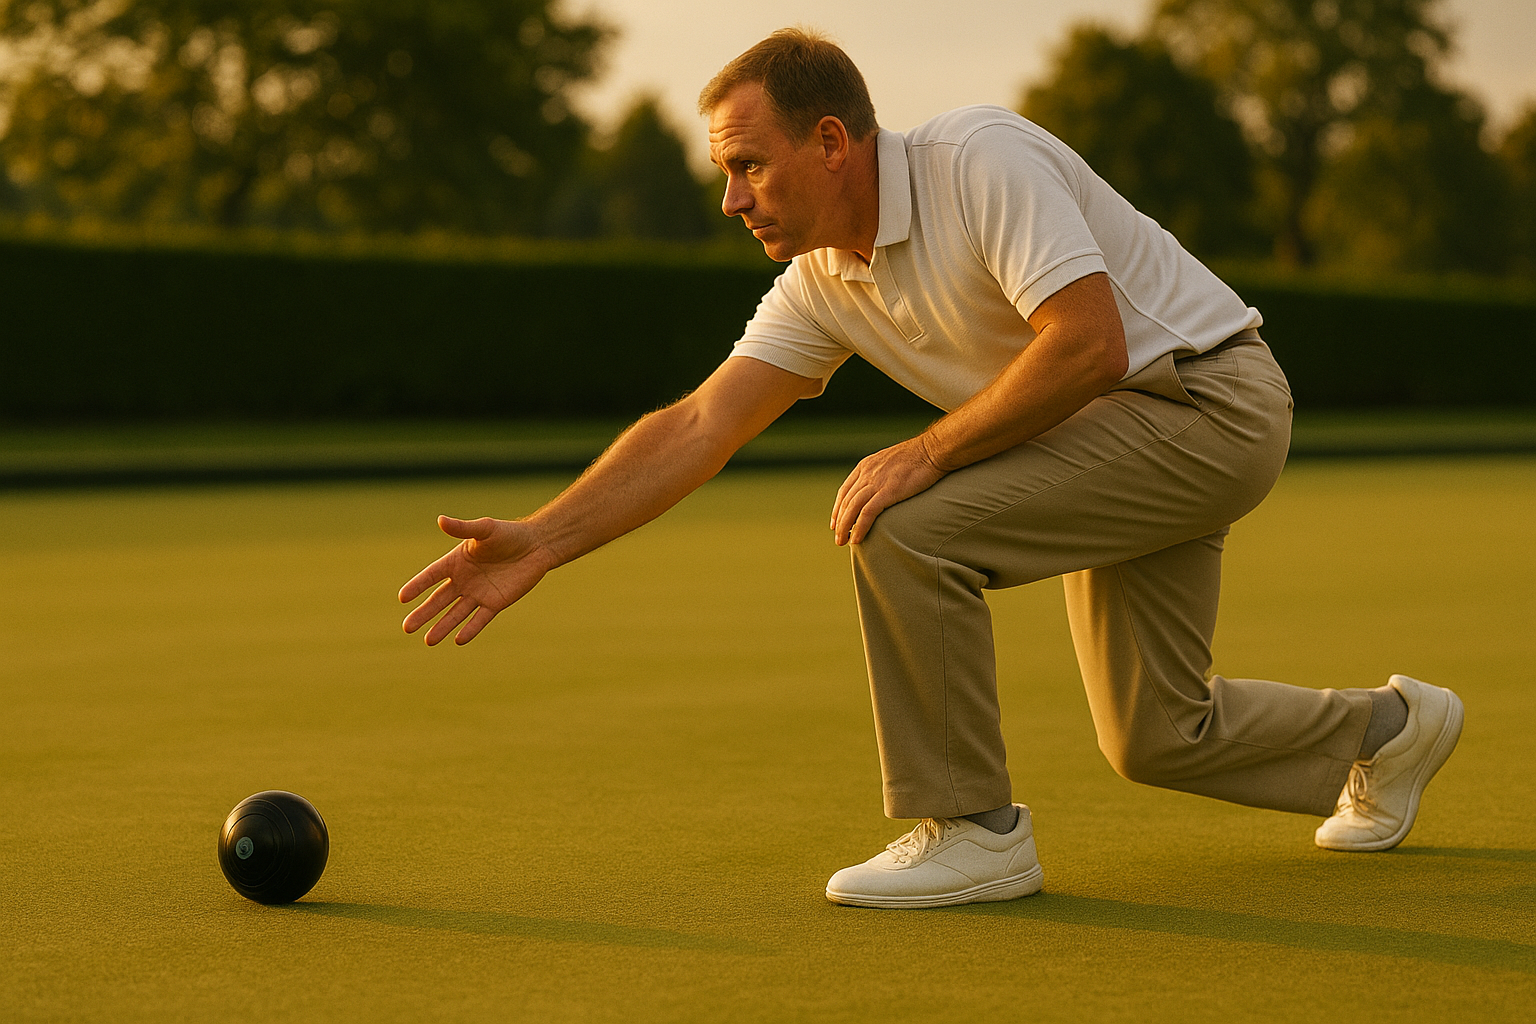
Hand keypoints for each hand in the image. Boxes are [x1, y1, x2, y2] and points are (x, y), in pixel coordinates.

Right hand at [399, 516, 557, 645]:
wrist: (536, 546)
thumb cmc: (509, 534)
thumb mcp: (485, 529)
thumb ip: (463, 528)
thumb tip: (440, 520)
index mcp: (456, 561)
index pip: (431, 576)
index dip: (417, 586)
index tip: (402, 598)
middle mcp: (464, 580)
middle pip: (439, 600)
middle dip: (423, 613)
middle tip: (407, 628)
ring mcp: (479, 593)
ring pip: (456, 613)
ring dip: (443, 626)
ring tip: (428, 641)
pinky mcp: (496, 603)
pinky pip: (480, 619)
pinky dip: (470, 629)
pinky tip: (458, 640)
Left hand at [831, 436, 946, 545]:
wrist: (932, 450)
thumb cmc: (919, 457)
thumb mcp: (891, 462)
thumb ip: (881, 474)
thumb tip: (881, 488)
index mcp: (865, 466)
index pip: (845, 490)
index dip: (837, 508)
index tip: (835, 523)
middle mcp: (866, 473)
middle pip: (845, 501)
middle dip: (839, 522)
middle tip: (838, 538)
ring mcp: (876, 482)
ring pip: (852, 509)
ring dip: (845, 528)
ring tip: (842, 542)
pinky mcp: (888, 492)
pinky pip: (867, 513)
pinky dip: (859, 527)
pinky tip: (856, 539)